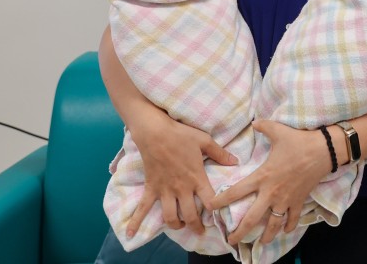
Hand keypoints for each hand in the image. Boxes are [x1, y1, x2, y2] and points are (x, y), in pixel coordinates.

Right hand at [125, 113, 237, 238]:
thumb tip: (236, 162)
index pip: (209, 200)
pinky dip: (136, 221)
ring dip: (176, 225)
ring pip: (170, 216)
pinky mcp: (151, 188)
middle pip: (190, 215)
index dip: (215, 210)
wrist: (155, 132)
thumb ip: (220, 154)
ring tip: (180, 227)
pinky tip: (130, 233)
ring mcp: (165, 190)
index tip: (219, 215)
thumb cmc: (181, 135)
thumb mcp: (205, 141)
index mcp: (197, 178)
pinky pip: (143, 207)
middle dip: (196, 226)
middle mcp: (181, 188)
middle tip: (200, 232)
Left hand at [209, 120, 332, 245]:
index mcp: (262, 177)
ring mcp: (286, 199)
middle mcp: (271, 192)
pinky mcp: (299, 201)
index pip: (236, 191)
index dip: (221, 200)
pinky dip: (288, 226)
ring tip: (260, 242)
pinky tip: (285, 230)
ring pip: (273, 223)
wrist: (324, 151)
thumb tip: (254, 122)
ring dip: (266, 235)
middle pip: (252, 218)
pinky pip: (292, 218)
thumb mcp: (279, 131)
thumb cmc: (299, 142)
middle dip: (240, 232)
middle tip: (231, 240)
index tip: (210, 207)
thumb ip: (264, 127)